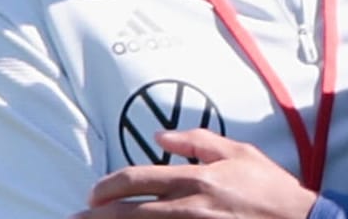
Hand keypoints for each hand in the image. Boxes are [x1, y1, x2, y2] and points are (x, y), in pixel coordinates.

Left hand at [70, 130, 316, 218]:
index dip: (108, 187)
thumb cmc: (269, 187)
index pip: (137, 180)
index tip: (92, 195)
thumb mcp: (238, 152)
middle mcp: (188, 206)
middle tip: (77, 218)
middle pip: (129, 213)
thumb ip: (198, 142)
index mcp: (195, 178)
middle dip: (96, 216)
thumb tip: (161, 137)